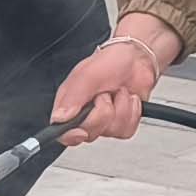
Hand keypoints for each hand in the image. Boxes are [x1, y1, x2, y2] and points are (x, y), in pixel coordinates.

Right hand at [52, 18, 175, 144]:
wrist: (136, 59)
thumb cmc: (110, 62)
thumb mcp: (87, 75)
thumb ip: (72, 97)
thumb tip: (59, 118)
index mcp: (69, 106)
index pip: (63, 133)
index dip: (71, 136)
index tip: (81, 132)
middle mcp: (85, 116)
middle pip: (90, 133)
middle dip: (103, 112)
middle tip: (104, 94)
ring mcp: (104, 122)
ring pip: (112, 131)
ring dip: (121, 108)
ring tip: (117, 93)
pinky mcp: (121, 125)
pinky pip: (126, 130)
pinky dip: (132, 112)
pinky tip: (127, 99)